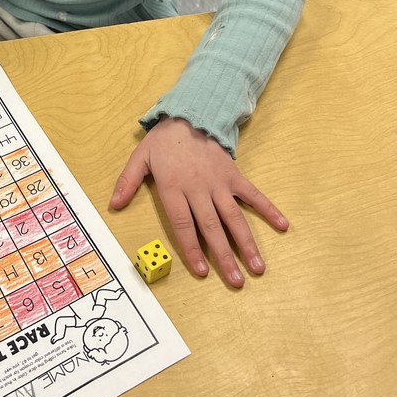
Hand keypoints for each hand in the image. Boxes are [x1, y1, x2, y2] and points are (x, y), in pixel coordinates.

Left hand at [110, 117, 288, 287]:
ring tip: (258, 267)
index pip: (183, 224)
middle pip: (211, 227)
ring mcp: (218, 182)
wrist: (189, 114)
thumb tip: (113, 205)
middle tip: (236, 282)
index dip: (192, 249)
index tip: (202, 272)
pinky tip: (283, 225)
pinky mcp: (233, 174)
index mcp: (174, 187)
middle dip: (224, 257)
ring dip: (247, 243)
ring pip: (234, 217)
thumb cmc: (163, 141)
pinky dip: (268, 209)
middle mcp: (198, 188)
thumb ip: (127, 182)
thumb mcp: (140, 158)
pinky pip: (253, 194)